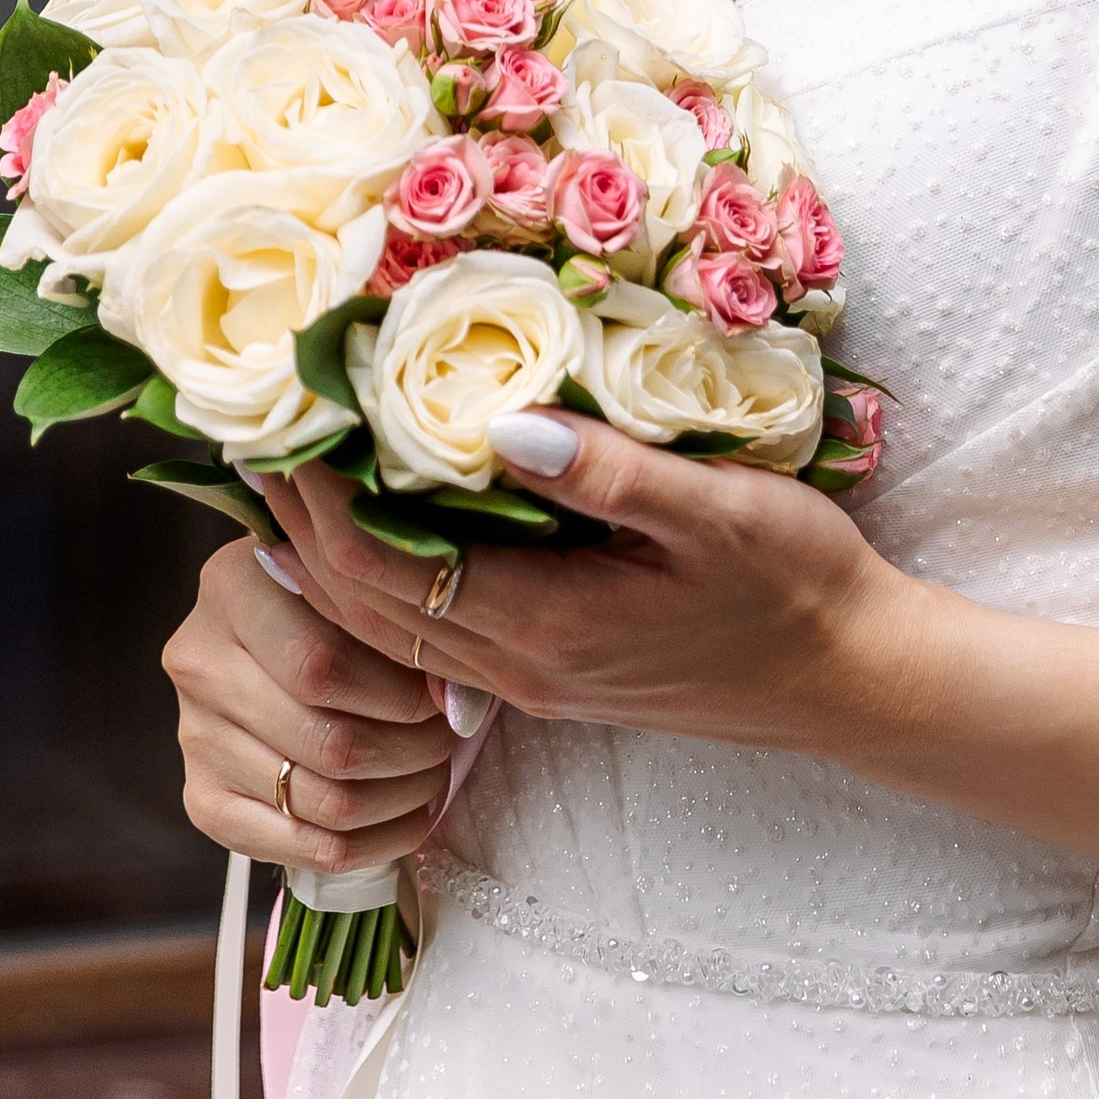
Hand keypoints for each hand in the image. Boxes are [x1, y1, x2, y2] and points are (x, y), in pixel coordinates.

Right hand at [165, 533, 456, 873]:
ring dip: (398, 798)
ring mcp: (193, 739)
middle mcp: (199, 665)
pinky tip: (408, 820)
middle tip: (448, 741)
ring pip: (321, 802)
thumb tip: (453, 698)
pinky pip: (300, 849)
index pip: (320, 666)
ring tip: (434, 775)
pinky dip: (371, 845)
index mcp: (230, 587)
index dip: (396, 695)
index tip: (442, 697)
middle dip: (409, 751)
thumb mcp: (345, 576)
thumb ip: (387, 621)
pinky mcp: (202, 801)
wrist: (255, 626)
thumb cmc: (319, 591)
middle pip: (326, 742)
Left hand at [263, 417, 914, 750]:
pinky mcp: (553, 670)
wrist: (848, 677)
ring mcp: (531, 677)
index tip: (275, 421)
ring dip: (330, 554)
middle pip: (363, 606)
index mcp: (543, 627)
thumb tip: (499, 422)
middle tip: (250, 433)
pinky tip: (383, 522)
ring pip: (391, 624)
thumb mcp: (714, 512)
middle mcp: (516, 666)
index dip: (316, 501)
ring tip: (287, 472)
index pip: (384, 569)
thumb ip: (607, 473)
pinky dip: (385, 575)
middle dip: (296, 525)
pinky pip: (436, 627)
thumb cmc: (792, 583)